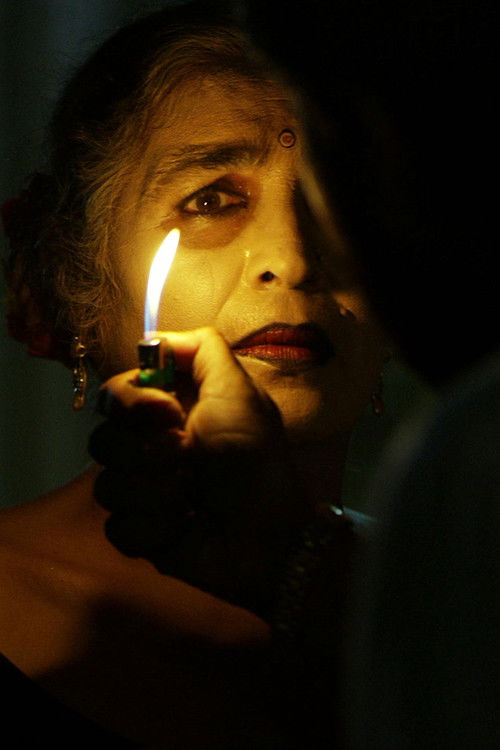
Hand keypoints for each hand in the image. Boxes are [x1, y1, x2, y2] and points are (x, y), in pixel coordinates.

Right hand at [89, 328, 308, 614]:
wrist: (269, 533)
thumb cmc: (254, 459)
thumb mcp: (239, 392)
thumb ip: (205, 351)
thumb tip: (157, 338)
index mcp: (170, 413)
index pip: (115, 396)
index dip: (131, 402)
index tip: (167, 413)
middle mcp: (151, 449)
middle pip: (103, 439)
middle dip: (145, 452)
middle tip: (186, 459)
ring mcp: (144, 492)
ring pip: (106, 486)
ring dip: (155, 491)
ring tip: (190, 497)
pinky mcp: (142, 533)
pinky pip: (118, 527)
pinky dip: (155, 527)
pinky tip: (184, 526)